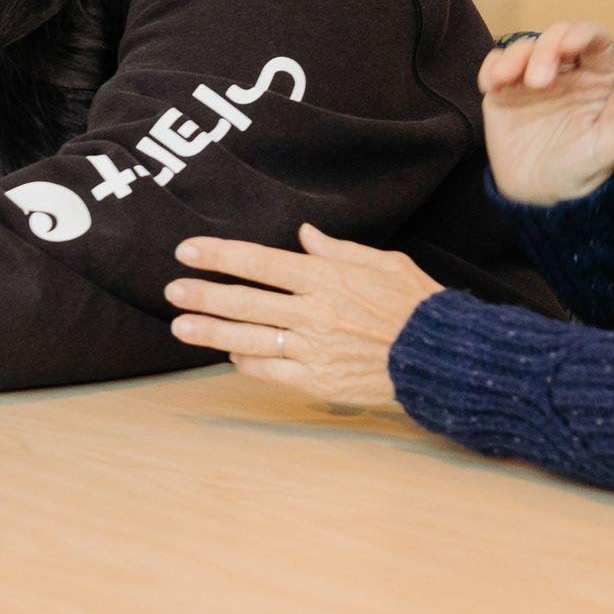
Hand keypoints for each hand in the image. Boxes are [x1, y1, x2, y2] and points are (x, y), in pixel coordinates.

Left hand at [166, 224, 436, 407]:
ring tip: (180, 327)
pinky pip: (272, 370)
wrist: (441, 356)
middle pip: (247, 301)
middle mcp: (314, 312)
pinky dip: (248, 362)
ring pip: (250, 338)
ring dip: (211, 331)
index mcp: (327, 278)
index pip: (261, 262)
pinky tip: (230, 355)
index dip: (221, 255)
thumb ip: (338, 250)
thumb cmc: (415, 304)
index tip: (187, 250)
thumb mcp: (384, 263)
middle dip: (204, 294)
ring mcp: (314, 348)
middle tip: (172, 289)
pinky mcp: (318, 380)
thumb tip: (304, 233)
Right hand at [478, 21, 613, 208]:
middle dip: (546, 49)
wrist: (538, 197)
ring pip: (525, 47)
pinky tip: (490, 85)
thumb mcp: (607, 143)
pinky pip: (496, 64)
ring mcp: (533, 80)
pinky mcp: (504, 90)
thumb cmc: (581, 172)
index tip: (569, 47)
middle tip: (538, 81)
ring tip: (507, 81)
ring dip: (516, 58)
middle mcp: (567, 73)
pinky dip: (492, 66)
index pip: (595, 42)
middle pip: (557, 37)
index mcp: (599, 80)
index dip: (582, 35)